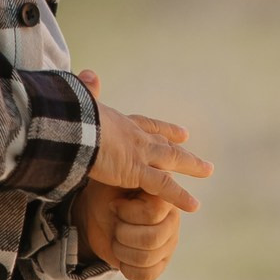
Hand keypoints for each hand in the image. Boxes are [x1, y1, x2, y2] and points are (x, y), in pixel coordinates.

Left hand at [75, 181, 181, 279]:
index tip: (115, 205)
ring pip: (146, 258)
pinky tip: (122, 257)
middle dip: (123, 233)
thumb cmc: (107, 194)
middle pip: (151, 239)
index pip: (153, 213)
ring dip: (121, 250)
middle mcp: (173, 222)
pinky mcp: (161, 264)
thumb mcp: (115, 181)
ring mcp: (169, 245)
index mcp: (166, 198)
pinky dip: (127, 268)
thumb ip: (133, 175)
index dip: (127, 213)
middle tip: (116, 224)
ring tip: (117, 237)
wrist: (96, 216)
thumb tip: (149, 170)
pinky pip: (147, 276)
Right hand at [82, 71, 212, 211]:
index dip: (165, 129)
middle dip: (182, 149)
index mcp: (122, 121)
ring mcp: (140, 153)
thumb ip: (87, 89)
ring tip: (208, 170)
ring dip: (192, 165)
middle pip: (165, 143)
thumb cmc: (70, 115)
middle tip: (198, 152)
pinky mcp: (136, 172)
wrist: (72, 125)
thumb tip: (90, 74)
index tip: (182, 133)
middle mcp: (136, 136)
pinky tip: (194, 205)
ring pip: (173, 160)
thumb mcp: (79, 98)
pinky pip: (164, 187)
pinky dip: (180, 196)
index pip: (149, 125)